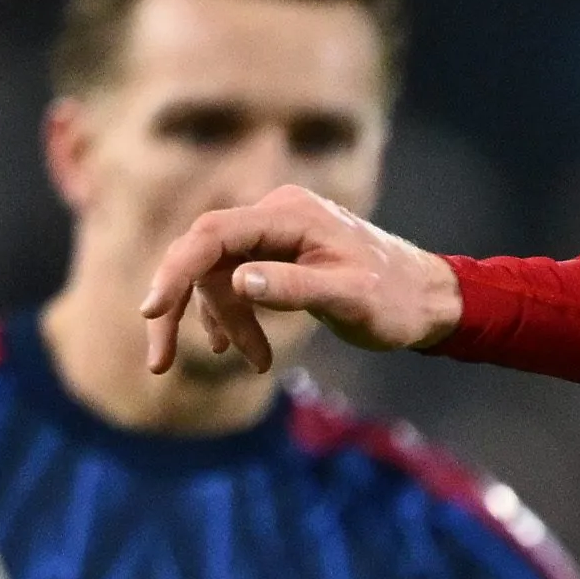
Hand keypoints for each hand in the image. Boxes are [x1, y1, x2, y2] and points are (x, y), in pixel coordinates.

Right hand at [136, 185, 462, 376]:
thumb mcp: (350, 300)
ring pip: (217, 274)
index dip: (175, 271)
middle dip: (178, 306)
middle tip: (158, 362)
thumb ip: (295, 288)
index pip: (212, 235)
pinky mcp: (278, 256)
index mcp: (289, 216)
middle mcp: (275, 216)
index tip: (150, 313)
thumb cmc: (396, 301)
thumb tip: (238, 281)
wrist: (429, 299)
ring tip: (253, 362)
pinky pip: (236, 282)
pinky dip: (234, 317)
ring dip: (222, 322)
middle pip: (202, 255)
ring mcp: (274, 234)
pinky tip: (241, 350)